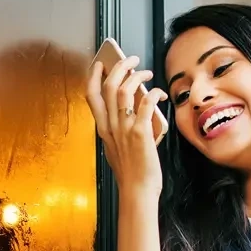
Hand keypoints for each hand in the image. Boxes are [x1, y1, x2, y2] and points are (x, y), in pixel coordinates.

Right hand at [85, 55, 167, 199]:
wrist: (137, 191)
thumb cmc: (131, 173)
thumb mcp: (117, 148)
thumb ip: (120, 129)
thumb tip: (133, 110)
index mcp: (103, 129)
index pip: (91, 95)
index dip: (93, 75)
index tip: (100, 63)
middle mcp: (111, 126)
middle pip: (108, 86)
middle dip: (118, 66)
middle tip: (130, 59)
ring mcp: (124, 129)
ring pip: (124, 90)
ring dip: (136, 76)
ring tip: (146, 72)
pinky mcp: (140, 133)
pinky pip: (146, 103)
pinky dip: (154, 93)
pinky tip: (160, 93)